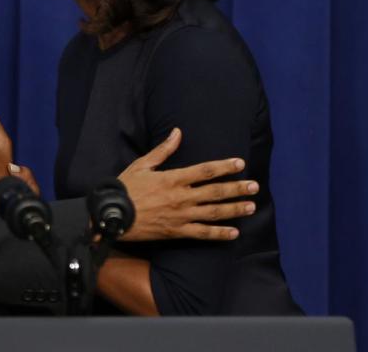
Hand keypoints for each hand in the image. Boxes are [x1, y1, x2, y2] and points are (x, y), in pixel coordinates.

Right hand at [118, 128, 258, 241]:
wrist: (112, 215)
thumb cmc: (126, 188)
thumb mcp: (142, 165)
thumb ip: (163, 150)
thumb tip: (178, 132)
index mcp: (173, 179)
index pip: (205, 171)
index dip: (224, 167)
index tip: (240, 164)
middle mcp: (181, 197)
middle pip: (215, 192)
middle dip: (237, 188)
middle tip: (254, 186)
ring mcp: (181, 216)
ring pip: (214, 213)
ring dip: (234, 209)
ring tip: (251, 207)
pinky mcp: (177, 232)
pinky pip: (203, 234)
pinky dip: (219, 234)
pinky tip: (234, 233)